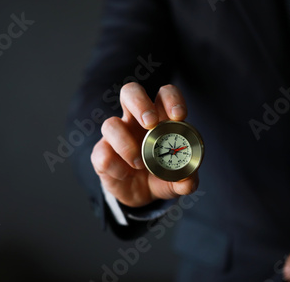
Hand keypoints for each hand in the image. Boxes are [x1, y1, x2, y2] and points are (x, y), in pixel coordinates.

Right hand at [90, 82, 197, 206]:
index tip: (179, 115)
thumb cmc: (160, 177)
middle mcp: (134, 120)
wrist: (140, 196)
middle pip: (130, 92)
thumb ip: (186, 180)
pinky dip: (116, 166)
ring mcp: (115, 136)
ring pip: (110, 124)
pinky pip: (103, 153)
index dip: (171, 98)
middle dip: (140, 103)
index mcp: (159, 118)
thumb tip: (188, 181)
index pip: (164, 94)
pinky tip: (125, 174)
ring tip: (139, 163)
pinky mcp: (102, 154)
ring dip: (125, 144)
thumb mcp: (178, 181)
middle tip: (150, 123)